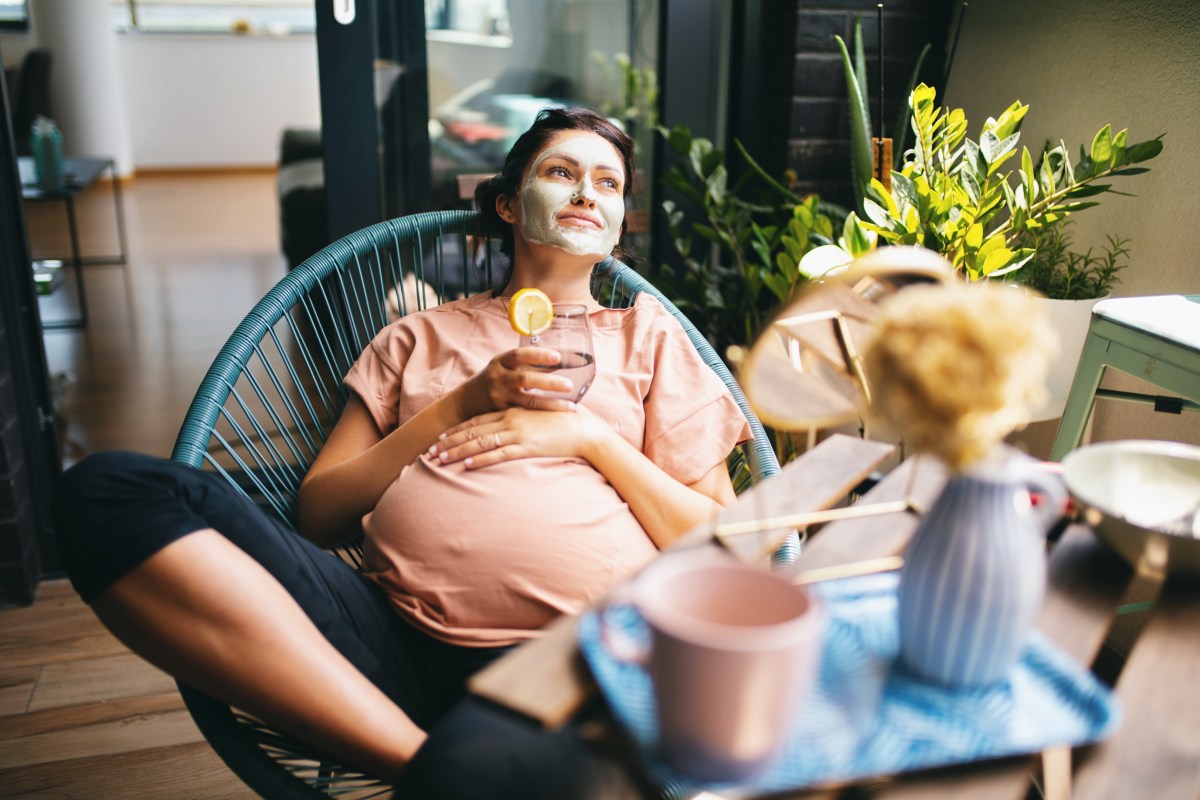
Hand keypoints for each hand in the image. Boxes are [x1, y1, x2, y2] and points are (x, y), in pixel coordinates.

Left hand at [429, 407, 608, 468]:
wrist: (582, 429)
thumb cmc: (561, 425)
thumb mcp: (535, 419)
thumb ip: (520, 423)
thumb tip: (506, 433)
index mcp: (511, 412)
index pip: (477, 421)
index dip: (456, 430)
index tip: (440, 437)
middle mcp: (510, 420)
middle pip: (472, 431)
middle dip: (449, 442)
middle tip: (430, 451)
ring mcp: (517, 433)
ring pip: (480, 443)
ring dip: (458, 452)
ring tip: (439, 461)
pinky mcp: (527, 447)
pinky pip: (499, 454)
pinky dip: (482, 460)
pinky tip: (467, 466)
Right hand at [457, 347, 576, 417]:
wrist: (465, 402)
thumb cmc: (493, 381)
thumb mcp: (504, 368)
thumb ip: (527, 365)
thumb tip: (560, 361)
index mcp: (500, 362)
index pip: (520, 354)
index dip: (539, 355)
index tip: (558, 357)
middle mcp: (498, 378)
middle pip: (525, 379)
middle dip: (550, 383)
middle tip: (570, 385)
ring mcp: (499, 397)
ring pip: (528, 402)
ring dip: (551, 404)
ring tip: (572, 407)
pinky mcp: (500, 414)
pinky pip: (524, 415)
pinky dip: (542, 416)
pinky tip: (558, 420)